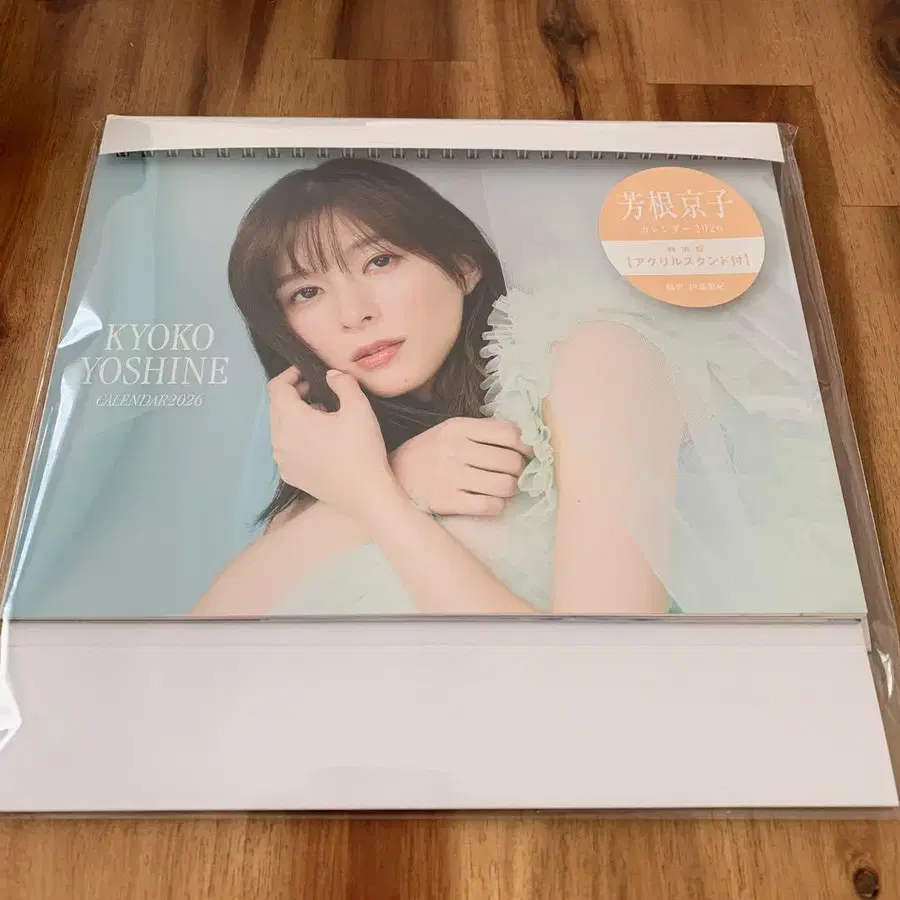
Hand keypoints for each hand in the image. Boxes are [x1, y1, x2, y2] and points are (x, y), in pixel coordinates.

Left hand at [268, 366, 393, 517]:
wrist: (366, 495)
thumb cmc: (361, 449)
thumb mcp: (359, 407)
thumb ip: (343, 382)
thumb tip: (331, 375)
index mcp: (291, 419)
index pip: (276, 387)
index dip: (290, 375)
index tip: (309, 374)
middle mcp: (278, 439)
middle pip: (276, 407)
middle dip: (293, 395)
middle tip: (318, 393)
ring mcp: (282, 461)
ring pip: (279, 429)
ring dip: (294, 417)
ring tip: (321, 418)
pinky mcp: (290, 476)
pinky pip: (285, 448)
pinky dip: (296, 438)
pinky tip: (319, 443)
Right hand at [389, 417, 531, 516]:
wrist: (391, 478)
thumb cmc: (428, 454)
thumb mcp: (449, 432)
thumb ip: (482, 432)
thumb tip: (524, 441)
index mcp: (458, 427)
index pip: (509, 433)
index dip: (526, 445)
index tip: (528, 453)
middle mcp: (455, 449)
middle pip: (510, 461)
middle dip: (519, 470)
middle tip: (513, 474)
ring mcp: (450, 476)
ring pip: (504, 485)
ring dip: (510, 489)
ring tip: (502, 488)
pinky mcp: (447, 501)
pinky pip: (490, 506)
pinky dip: (497, 505)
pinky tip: (491, 502)